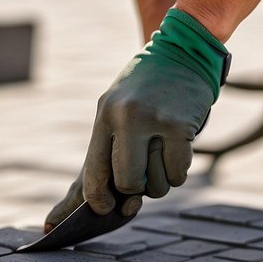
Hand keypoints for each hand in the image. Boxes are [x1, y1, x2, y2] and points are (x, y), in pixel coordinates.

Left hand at [45, 9, 229, 226]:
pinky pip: (178, 174)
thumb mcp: (116, 111)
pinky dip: (178, 172)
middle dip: (134, 190)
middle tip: (140, 178)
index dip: (98, 198)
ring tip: (161, 154)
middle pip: (126, 183)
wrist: (183, 53)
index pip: (94, 171)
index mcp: (105, 115)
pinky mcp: (182, 126)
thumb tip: (80, 208)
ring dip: (160, 180)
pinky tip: (176, 149)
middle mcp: (127, 118)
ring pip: (156, 184)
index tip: (105, 208)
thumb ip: (105, 153)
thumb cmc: (144, 92)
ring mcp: (156, 121)